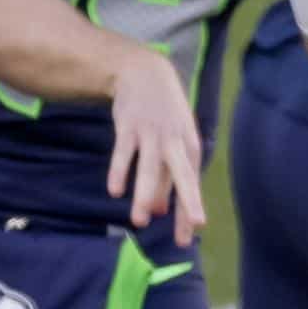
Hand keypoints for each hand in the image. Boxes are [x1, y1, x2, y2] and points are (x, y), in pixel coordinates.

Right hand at [106, 50, 205, 248]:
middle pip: (182, 175)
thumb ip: (167, 177)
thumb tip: (161, 213)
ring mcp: (152, 132)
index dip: (188, 210)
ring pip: (150, 168)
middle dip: (187, 200)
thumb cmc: (162, 115)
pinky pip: (124, 152)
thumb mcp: (171, 142)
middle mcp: (174, 141)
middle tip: (191, 226)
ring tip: (140, 221)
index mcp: (189, 147)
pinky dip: (120, 171)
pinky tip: (115, 191)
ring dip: (146, 194)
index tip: (188, 236)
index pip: (191, 185)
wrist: (144, 72)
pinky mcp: (129, 125)